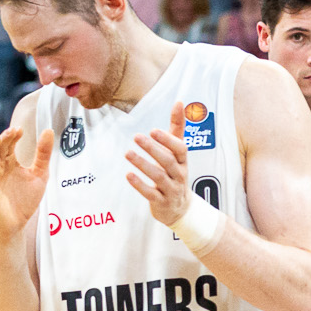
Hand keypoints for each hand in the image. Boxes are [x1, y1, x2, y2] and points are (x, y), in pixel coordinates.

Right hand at [0, 124, 53, 244]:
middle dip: (5, 139)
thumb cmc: (24, 200)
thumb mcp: (39, 175)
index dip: (14, 136)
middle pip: (0, 149)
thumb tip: (49, 130)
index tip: (21, 129)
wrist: (14, 225)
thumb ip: (43, 154)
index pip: (10, 145)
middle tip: (13, 131)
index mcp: (10, 164)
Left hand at [125, 103, 194, 229]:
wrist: (180, 208)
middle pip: (168, 161)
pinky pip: (151, 194)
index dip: (168, 140)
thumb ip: (177, 128)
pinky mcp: (162, 202)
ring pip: (159, 177)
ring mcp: (171, 189)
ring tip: (128, 153)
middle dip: (153, 149)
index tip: (153, 131)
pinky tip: (129, 175)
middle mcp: (179, 175)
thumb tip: (180, 102)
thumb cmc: (175, 174)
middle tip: (137, 137)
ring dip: (143, 164)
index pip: (180, 149)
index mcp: (182, 161)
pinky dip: (140, 185)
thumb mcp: (177, 152)